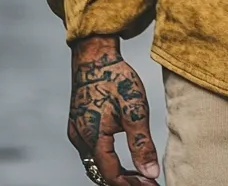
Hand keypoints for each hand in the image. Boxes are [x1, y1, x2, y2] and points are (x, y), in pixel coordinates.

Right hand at [68, 35, 160, 185]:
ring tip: (136, 175)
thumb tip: (151, 172)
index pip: (112, 175)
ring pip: (93, 163)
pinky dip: (105, 159)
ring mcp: (76, 131)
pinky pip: (90, 151)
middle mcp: (80, 139)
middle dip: (122, 181)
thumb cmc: (115, 78)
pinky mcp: (77, 123)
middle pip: (100, 172)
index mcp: (93, 138)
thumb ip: (141, 143)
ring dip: (113, 172)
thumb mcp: (134, 109)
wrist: (94, 56)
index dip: (131, 185)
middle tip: (144, 183)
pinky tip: (119, 157)